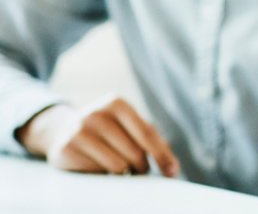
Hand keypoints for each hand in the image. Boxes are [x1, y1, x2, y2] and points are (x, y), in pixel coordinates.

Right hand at [17, 98, 178, 176]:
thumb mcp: (128, 125)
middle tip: (140, 170)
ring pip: (117, 165)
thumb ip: (151, 139)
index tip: (172, 172)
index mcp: (116, 103)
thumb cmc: (109, 130)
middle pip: (134, 152)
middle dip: (142, 166)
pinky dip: (103, 174)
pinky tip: (99, 166)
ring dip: (124, 173)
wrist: (63, 131)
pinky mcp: (65, 149)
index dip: (162, 155)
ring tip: (122, 168)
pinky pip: (97, 172)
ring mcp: (78, 131)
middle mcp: (95, 113)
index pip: (146, 134)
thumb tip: (172, 168)